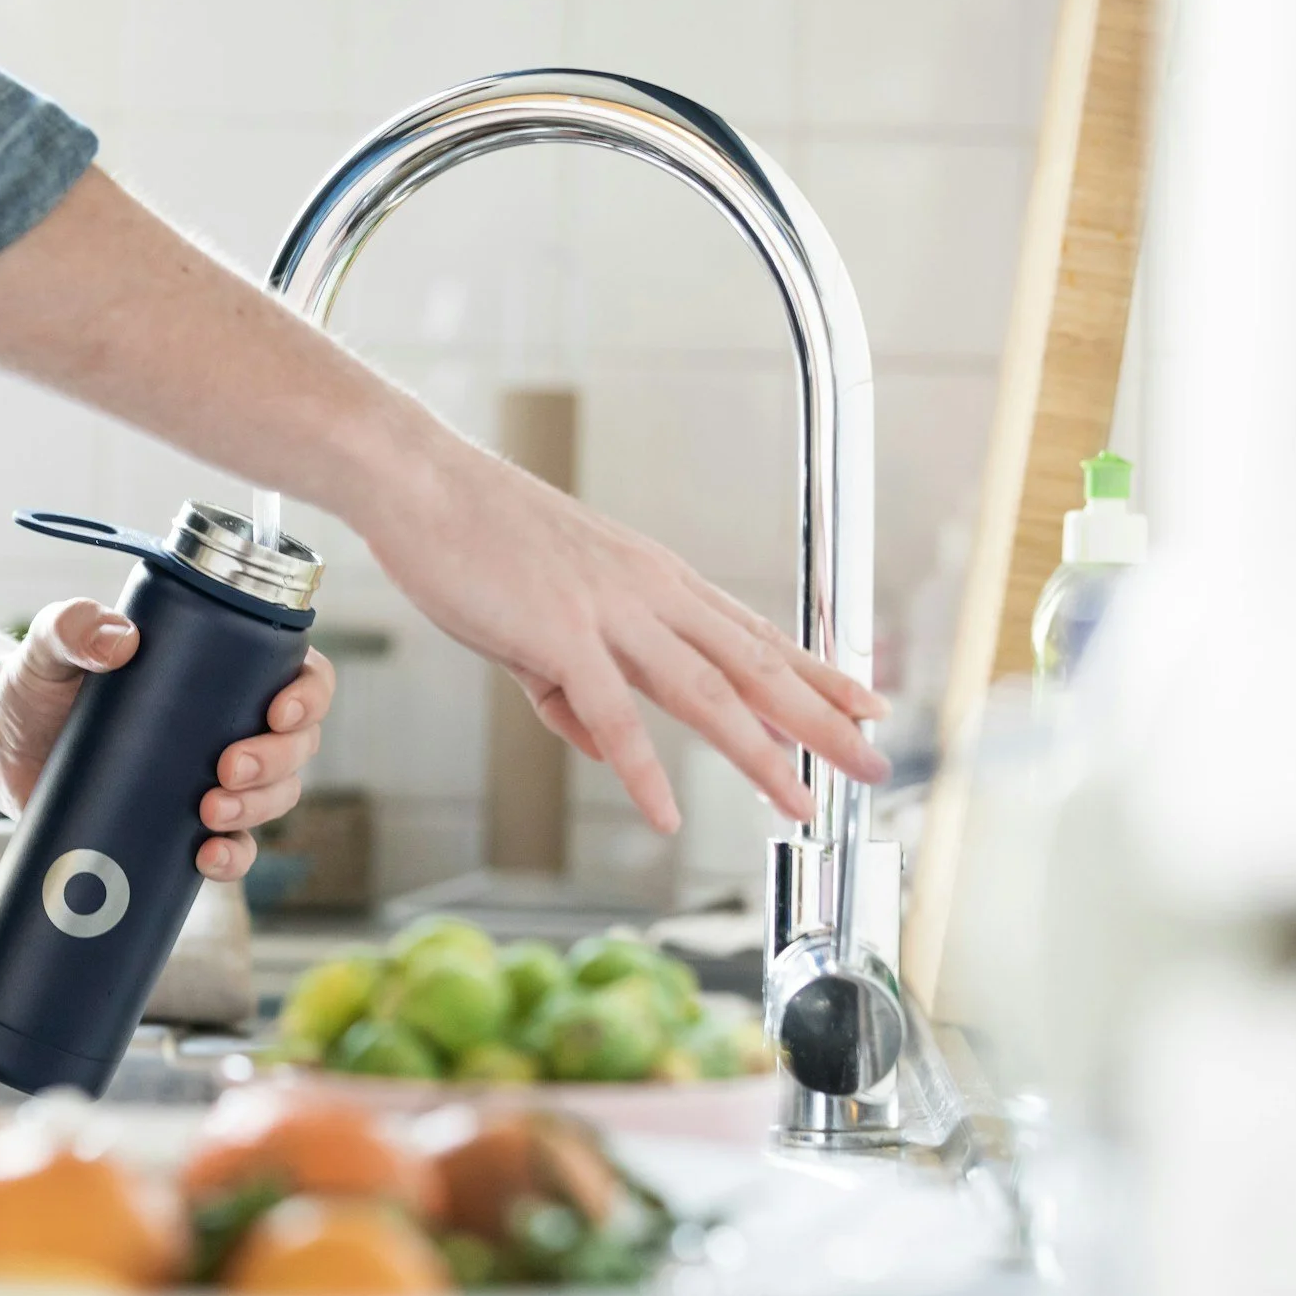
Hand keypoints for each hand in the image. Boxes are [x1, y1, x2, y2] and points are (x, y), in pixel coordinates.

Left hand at [0, 599, 335, 880]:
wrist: (2, 744)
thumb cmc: (38, 681)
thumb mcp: (50, 644)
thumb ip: (72, 626)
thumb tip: (118, 640)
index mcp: (225, 668)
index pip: (300, 674)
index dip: (310, 696)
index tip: (278, 711)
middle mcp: (232, 723)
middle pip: (297, 746)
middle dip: (277, 761)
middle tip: (226, 768)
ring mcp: (213, 779)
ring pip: (276, 798)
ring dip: (259, 808)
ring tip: (209, 812)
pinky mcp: (184, 826)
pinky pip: (233, 848)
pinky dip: (233, 858)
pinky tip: (207, 858)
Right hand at [358, 436, 889, 832]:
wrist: (420, 482)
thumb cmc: (471, 538)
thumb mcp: (536, 618)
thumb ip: (570, 688)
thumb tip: (599, 747)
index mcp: (652, 579)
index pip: (753, 632)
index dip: (816, 672)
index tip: (865, 700)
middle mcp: (649, 591)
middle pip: (755, 665)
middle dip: (823, 719)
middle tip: (876, 761)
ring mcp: (609, 610)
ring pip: (706, 693)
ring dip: (761, 753)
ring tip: (801, 803)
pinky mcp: (558, 632)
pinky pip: (612, 714)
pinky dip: (641, 769)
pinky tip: (666, 813)